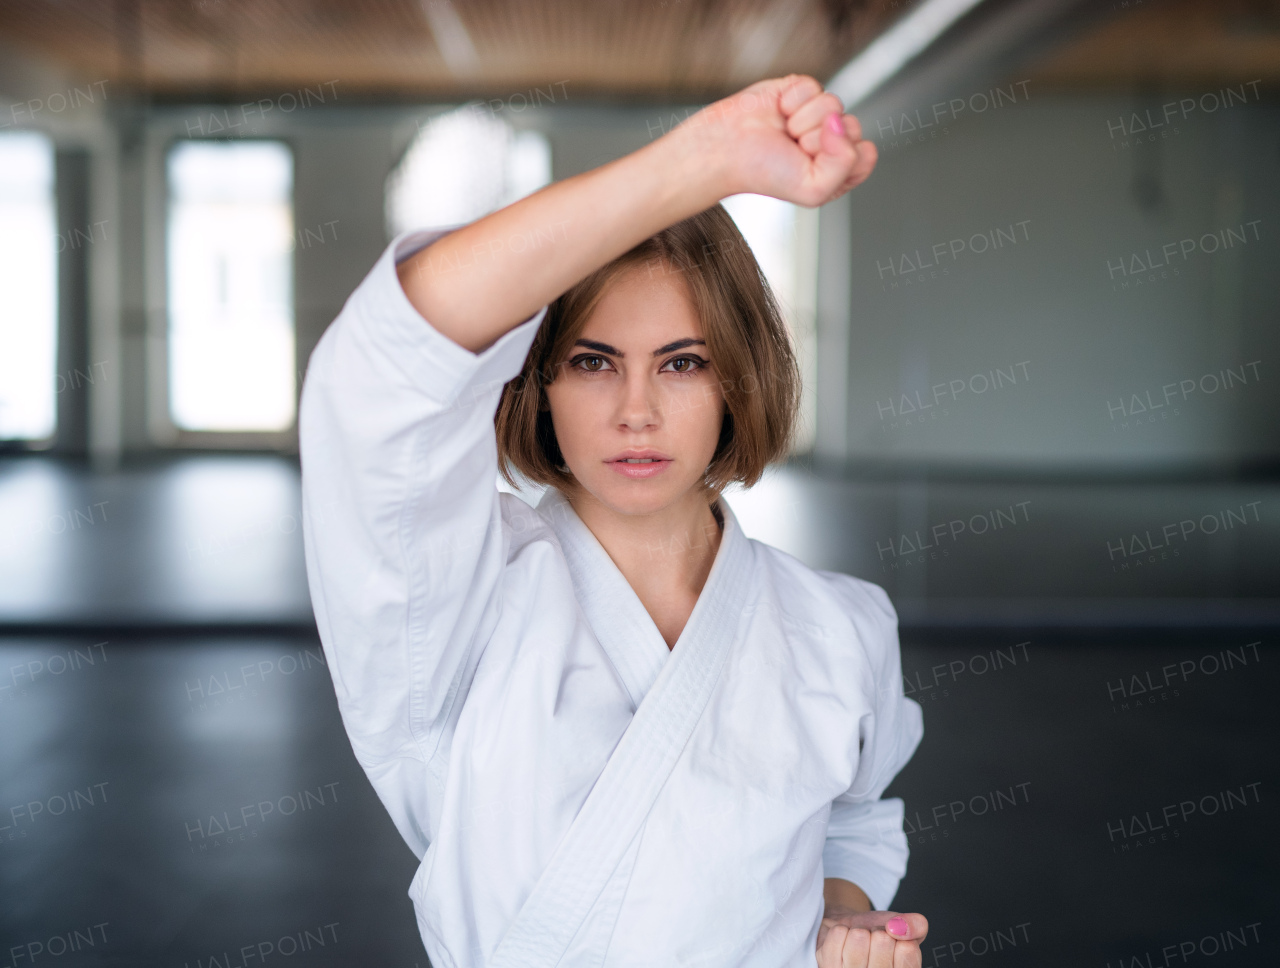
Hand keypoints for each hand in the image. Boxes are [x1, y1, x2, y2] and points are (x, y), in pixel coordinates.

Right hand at [667, 73, 877, 207]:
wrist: (726, 149)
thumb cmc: (763, 173)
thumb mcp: (814, 190)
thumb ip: (846, 165)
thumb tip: (841, 123)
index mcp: (836, 170)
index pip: (865, 155)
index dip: (843, 158)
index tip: (813, 165)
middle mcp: (829, 142)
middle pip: (853, 127)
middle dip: (821, 139)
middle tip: (794, 149)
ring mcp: (815, 115)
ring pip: (833, 104)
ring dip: (804, 120)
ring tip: (784, 132)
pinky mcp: (800, 91)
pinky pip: (813, 85)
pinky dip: (793, 99)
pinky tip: (778, 113)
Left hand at [816, 909, 928, 967]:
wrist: (847, 932)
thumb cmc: (877, 934)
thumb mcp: (904, 927)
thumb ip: (916, 926)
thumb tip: (899, 929)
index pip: (907, 950)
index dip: (899, 936)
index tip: (892, 941)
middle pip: (882, 941)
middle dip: (879, 932)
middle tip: (873, 942)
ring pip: (859, 937)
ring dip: (859, 931)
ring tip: (858, 943)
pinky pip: (839, 934)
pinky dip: (841, 930)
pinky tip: (844, 943)